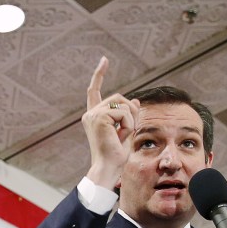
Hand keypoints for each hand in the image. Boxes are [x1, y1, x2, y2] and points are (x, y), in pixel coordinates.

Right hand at [82, 56, 139, 188]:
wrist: (108, 168)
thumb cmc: (116, 155)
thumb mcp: (126, 131)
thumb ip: (128, 115)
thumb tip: (136, 100)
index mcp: (93, 116)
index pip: (94, 90)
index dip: (99, 74)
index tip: (104, 60)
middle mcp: (90, 114)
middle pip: (119, 97)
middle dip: (130, 112)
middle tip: (127, 131)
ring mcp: (93, 115)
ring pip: (123, 104)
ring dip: (130, 120)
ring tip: (122, 136)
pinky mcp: (100, 118)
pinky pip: (123, 113)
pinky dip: (128, 125)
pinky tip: (120, 136)